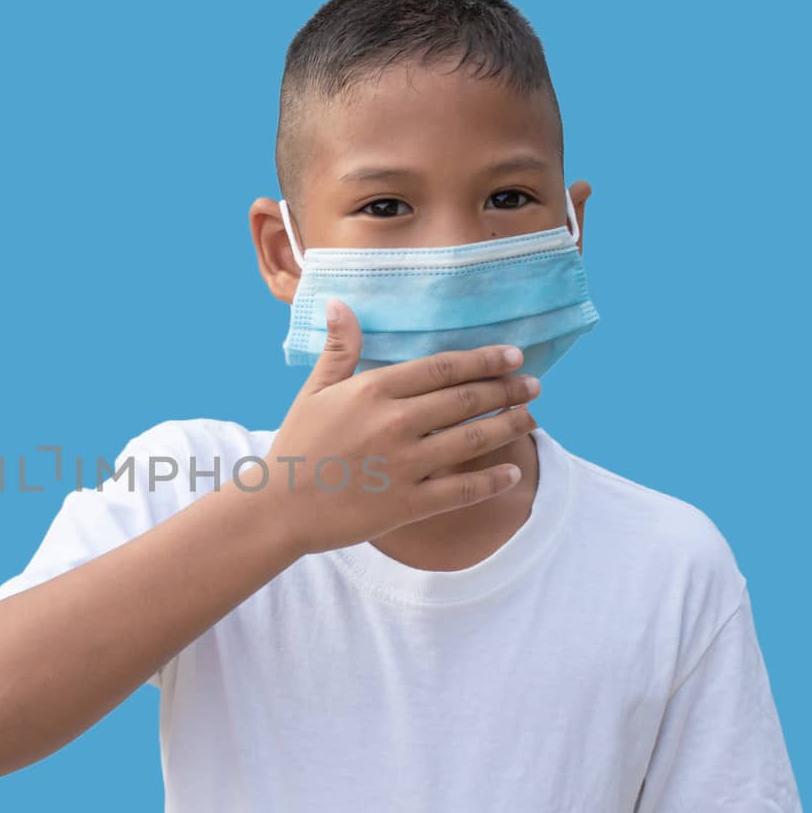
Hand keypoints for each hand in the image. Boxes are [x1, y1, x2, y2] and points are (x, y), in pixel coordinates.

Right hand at [259, 299, 540, 556]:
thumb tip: (341, 303)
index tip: (512, 355)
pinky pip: (461, 490)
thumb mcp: (314, 391)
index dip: (483, 360)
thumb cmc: (296, 447)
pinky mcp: (407, 504)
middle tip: (533, 385)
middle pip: (465, 400)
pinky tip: (513, 471)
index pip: (442, 368)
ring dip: (508, 426)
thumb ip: (339, 349)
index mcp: (373, 391)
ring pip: (471, 440)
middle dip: (506, 390)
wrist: (278, 508)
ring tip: (531, 417)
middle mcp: (394, 423)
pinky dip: (492, 479)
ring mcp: (403, 465)